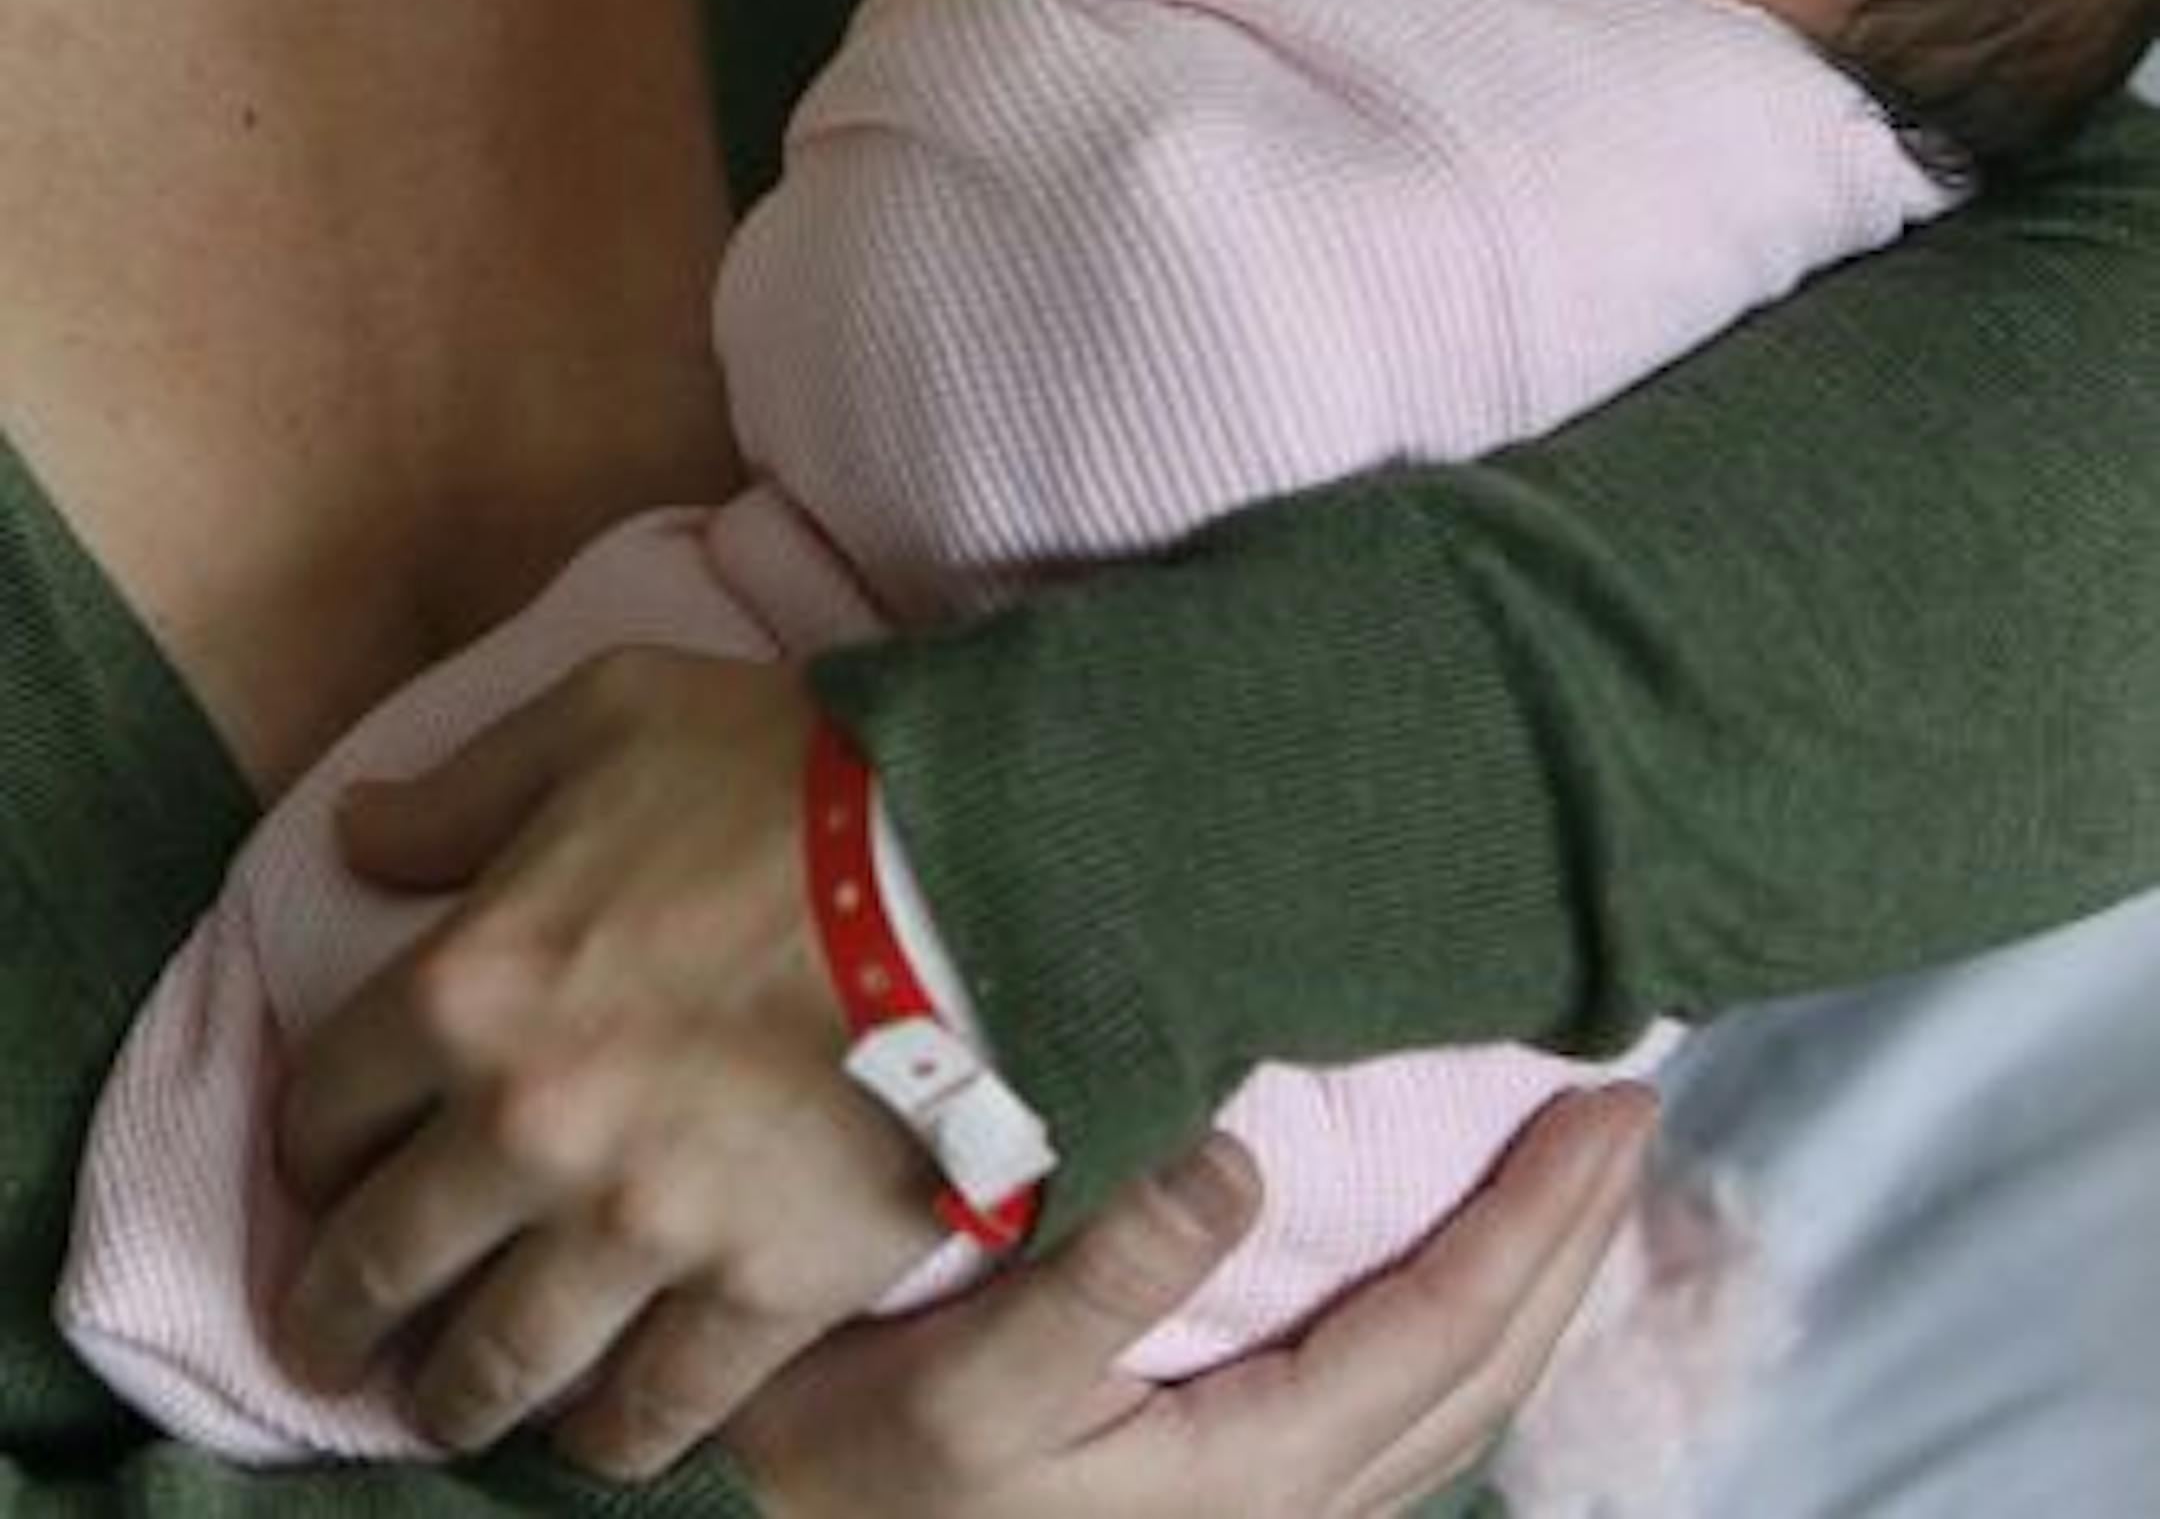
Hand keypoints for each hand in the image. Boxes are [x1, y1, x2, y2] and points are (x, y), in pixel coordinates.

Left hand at [272, 651, 944, 1459]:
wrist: (979, 864)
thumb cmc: (789, 770)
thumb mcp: (605, 715)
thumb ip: (464, 788)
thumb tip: (354, 832)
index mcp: (468, 985)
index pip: (324, 1107)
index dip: (311, 1141)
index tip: (326, 1162)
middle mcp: (524, 1132)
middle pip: (374, 1266)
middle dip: (334, 1311)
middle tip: (330, 1335)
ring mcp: (639, 1230)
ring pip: (491, 1370)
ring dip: (450, 1397)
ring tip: (446, 1402)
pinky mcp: (754, 1293)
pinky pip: (649, 1417)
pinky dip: (605, 1440)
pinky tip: (592, 1432)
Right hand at [738, 1088, 1657, 1518]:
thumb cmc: (855, 1460)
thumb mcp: (963, 1378)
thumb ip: (1107, 1275)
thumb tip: (1242, 1155)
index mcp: (1246, 1477)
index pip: (1445, 1335)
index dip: (1540, 1221)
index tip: (1607, 1103)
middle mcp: (1279, 1510)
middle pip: (1481, 1375)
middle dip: (1570, 1241)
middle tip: (1628, 1105)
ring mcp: (1255, 1510)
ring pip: (1448, 1400)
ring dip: (1528, 1283)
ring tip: (1569, 1168)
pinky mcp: (1217, 1489)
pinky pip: (1391, 1406)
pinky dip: (1456, 1322)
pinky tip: (1453, 1258)